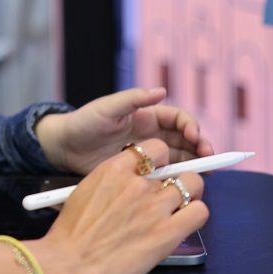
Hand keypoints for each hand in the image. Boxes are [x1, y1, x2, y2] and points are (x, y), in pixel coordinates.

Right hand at [29, 138, 208, 273]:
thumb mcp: (84, 193)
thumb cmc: (69, 236)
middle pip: (176, 168)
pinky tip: (181, 226)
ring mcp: (155, 206)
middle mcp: (138, 182)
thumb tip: (125, 191)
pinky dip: (195, 215)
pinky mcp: (168, 233)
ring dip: (188, 197)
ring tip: (176, 213)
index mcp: (114, 169)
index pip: (154, 148)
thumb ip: (111, 186)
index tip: (154, 175)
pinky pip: (200, 211)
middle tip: (167, 198)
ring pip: (193, 185)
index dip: (159, 162)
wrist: (69, 267)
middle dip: (175, 180)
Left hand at [35, 87, 213, 173]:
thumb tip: (161, 90)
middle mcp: (151, 134)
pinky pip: (165, 174)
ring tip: (205, 172)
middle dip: (200, 146)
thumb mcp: (107, 108)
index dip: (190, 125)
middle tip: (208, 158)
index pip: (177, 118)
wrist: (64, 149)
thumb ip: (132, 99)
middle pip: (185, 139)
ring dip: (194, 162)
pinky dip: (178, 177)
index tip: (194, 136)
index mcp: (146, 116)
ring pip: (179, 157)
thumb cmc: (84, 123)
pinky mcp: (140, 172)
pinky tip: (184, 184)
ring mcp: (147, 154)